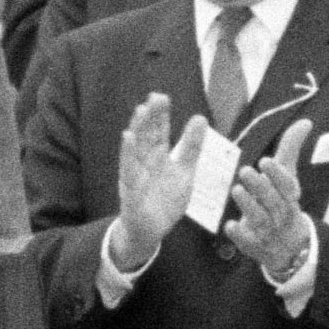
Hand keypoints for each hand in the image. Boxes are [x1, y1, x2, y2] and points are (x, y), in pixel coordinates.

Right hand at [110, 94, 206, 272]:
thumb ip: (191, 147)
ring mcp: (136, 175)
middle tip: (154, 96)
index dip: (160, 116)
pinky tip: (128, 138)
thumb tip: (200, 117)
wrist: (151, 232)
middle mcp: (145, 163)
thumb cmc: (164, 200)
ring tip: (141, 111)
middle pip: (147, 136)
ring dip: (138, 129)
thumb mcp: (184, 172)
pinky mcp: (131, 191)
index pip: (159, 133)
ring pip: (136, 149)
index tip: (162, 96)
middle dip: (150, 117)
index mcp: (158, 157)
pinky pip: (129, 170)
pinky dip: (128, 154)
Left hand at [224, 121, 315, 285]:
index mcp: (290, 197)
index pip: (287, 185)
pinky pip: (248, 242)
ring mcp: (268, 232)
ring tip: (236, 190)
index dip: (277, 174)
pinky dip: (240, 235)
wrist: (291, 247)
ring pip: (260, 220)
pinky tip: (230, 225)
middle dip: (260, 186)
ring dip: (249, 206)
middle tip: (245, 171)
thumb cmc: (284, 202)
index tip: (265, 161)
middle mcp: (281, 214)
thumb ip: (291, 149)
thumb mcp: (288, 177)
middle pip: (273, 201)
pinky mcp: (255, 246)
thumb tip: (305, 122)